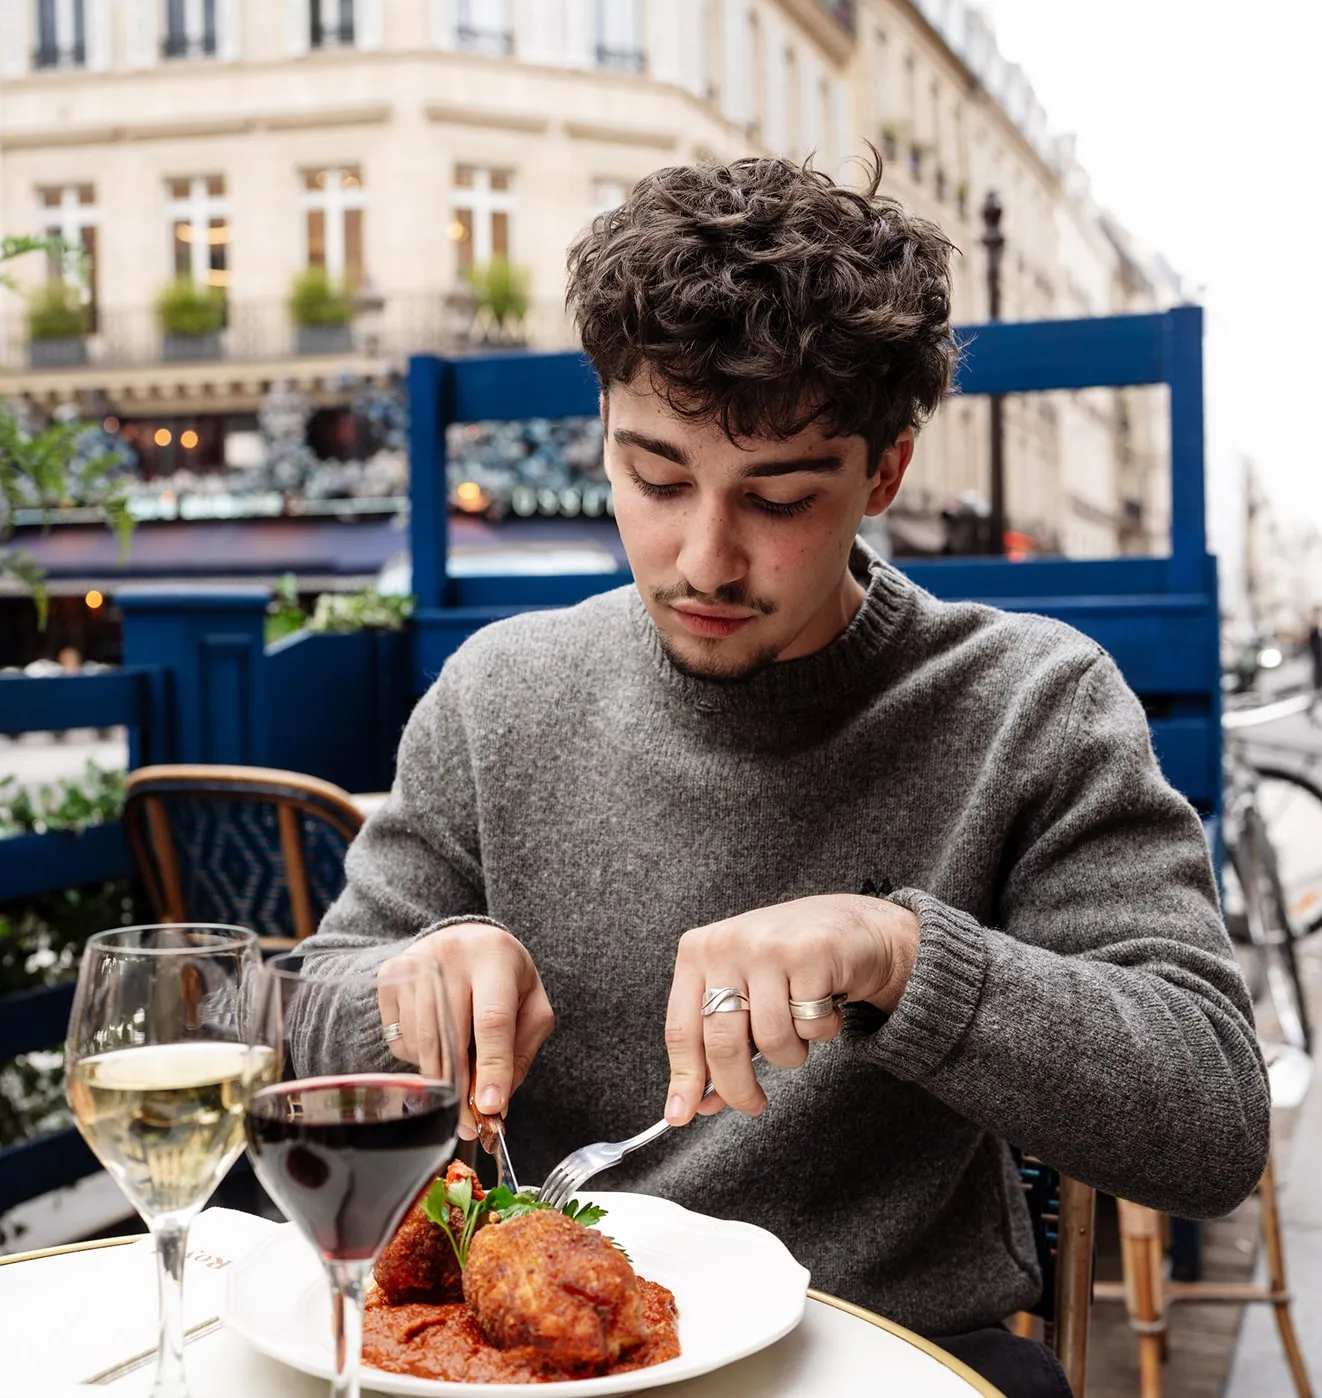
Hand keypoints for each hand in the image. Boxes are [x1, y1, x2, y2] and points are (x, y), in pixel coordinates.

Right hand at [377, 922, 553, 1139]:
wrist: (468, 937)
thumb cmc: (505, 978)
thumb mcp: (531, 1007)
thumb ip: (521, 1052)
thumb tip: (495, 1103)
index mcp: (495, 958)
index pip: (492, 1020)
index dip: (491, 1067)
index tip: (490, 1108)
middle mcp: (451, 956)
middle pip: (448, 1037)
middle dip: (459, 1089)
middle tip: (468, 1125)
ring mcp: (414, 964)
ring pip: (420, 1044)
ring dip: (440, 1074)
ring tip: (458, 1068)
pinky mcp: (389, 977)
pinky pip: (399, 1040)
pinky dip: (419, 1057)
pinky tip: (437, 1041)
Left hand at [663, 894, 918, 1125]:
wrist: (851, 926)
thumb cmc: (789, 965)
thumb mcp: (742, 993)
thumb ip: (717, 1041)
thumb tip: (696, 1103)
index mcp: (698, 951)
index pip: (681, 1028)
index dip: (684, 1078)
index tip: (682, 1114)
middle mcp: (727, 944)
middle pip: (722, 1042)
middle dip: (737, 1088)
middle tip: (753, 1105)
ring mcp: (768, 947)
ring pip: (771, 1039)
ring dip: (790, 1052)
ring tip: (800, 1028)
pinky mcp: (811, 954)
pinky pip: (811, 1025)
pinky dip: (822, 1029)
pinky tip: (826, 1004)